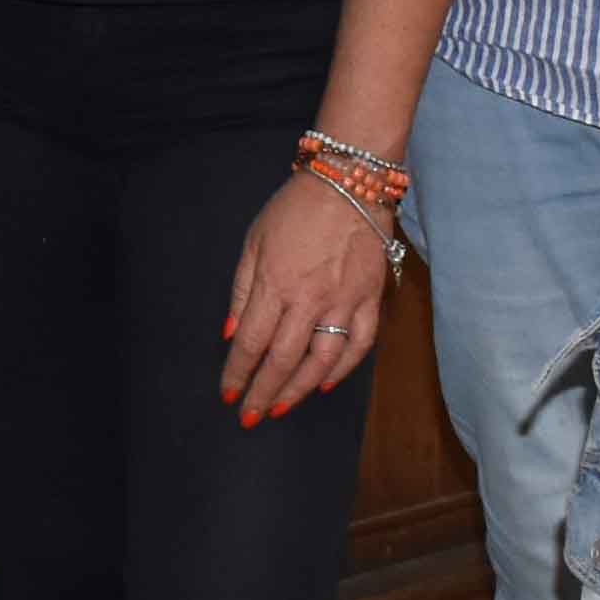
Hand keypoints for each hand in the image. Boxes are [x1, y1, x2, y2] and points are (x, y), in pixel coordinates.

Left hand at [217, 177, 395, 428]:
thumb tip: (230, 333)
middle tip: (250, 416)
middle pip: (283, 359)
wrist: (349, 182)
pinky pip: (359, 343)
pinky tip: (325, 383)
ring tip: (282, 407)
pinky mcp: (371, 299)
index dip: (237, 372)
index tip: (228, 393)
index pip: (251, 341)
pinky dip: (343, 368)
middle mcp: (309, 299)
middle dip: (263, 392)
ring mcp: (344, 301)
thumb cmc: (294, 209)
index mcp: (275, 283)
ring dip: (300, 389)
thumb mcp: (254, 242)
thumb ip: (242, 291)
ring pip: (322, 360)